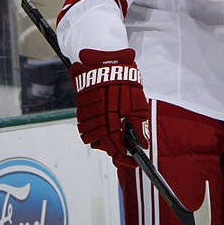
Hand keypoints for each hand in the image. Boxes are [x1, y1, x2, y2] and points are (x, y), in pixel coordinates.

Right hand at [69, 48, 149, 168]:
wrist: (105, 62)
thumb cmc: (125, 82)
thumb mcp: (138, 102)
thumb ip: (139, 124)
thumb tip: (143, 145)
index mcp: (116, 114)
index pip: (117, 144)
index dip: (124, 157)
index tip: (131, 162)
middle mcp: (100, 115)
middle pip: (105, 145)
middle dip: (115, 151)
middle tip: (124, 152)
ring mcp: (89, 112)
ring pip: (92, 139)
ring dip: (102, 142)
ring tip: (112, 136)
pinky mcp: (81, 109)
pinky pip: (84, 129)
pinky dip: (93, 132)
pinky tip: (101, 127)